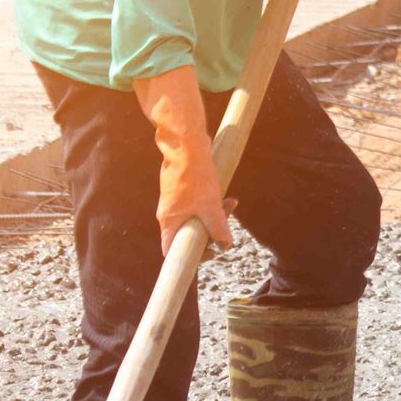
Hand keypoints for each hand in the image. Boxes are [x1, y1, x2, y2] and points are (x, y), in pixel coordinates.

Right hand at [133, 67, 234, 254]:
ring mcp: (175, 200)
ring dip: (215, 215)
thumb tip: (226, 245)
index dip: (189, 257)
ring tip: (232, 204)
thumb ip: (218, 228)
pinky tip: (227, 196)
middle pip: (189, 233)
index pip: (171, 250)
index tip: (209, 252)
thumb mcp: (211, 206)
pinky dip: (212, 202)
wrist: (186, 143)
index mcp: (169, 221)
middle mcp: (168, 213)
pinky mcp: (182, 188)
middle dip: (210, 232)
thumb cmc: (195, 176)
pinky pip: (197, 203)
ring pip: (196, 217)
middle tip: (226, 228)